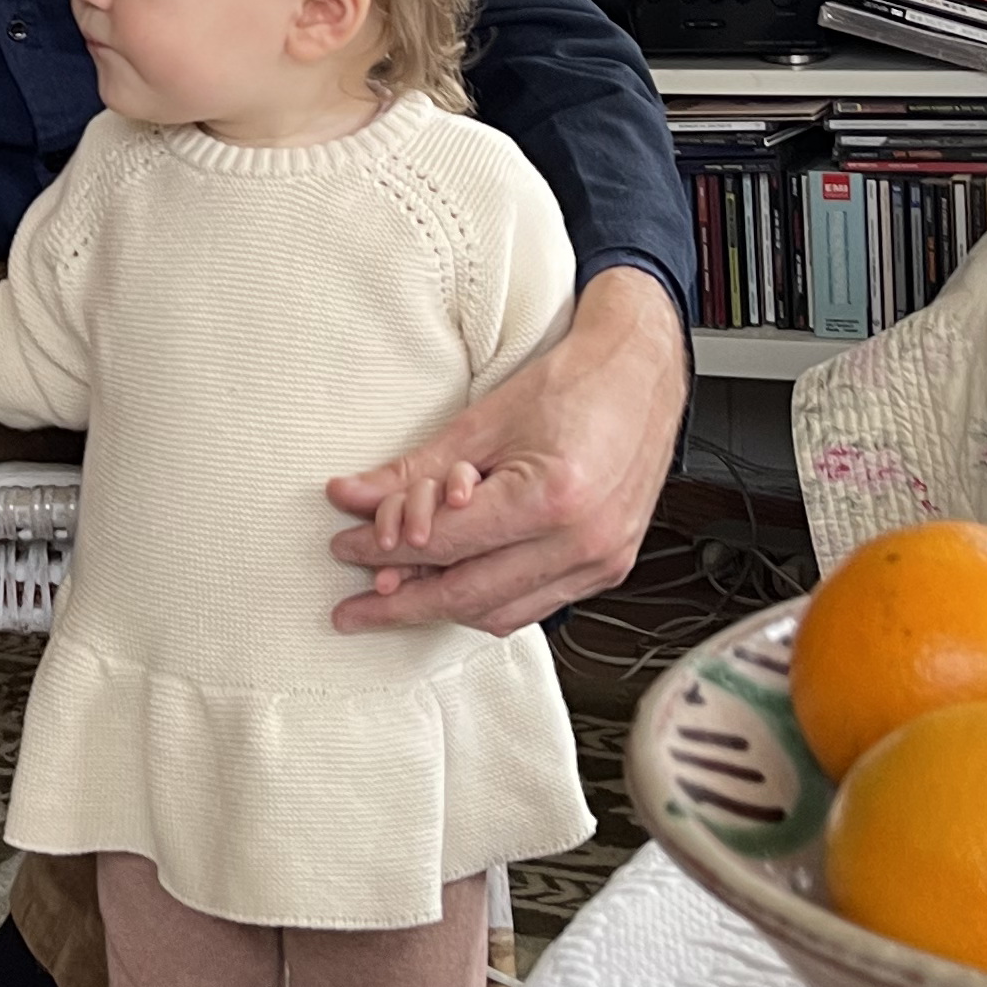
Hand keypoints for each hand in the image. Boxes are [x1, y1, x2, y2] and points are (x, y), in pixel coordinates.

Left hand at [323, 267, 686, 636]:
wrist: (640, 372)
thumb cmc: (574, 383)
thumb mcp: (481, 421)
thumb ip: (413, 471)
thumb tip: (353, 497)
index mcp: (552, 498)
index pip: (445, 545)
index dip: (384, 550)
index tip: (347, 546)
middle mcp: (583, 540)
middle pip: (469, 595)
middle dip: (402, 603)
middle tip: (355, 605)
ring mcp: (602, 560)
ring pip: (503, 614)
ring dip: (445, 609)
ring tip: (397, 596)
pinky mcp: (609, 567)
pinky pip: (536, 606)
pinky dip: (490, 601)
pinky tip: (455, 586)